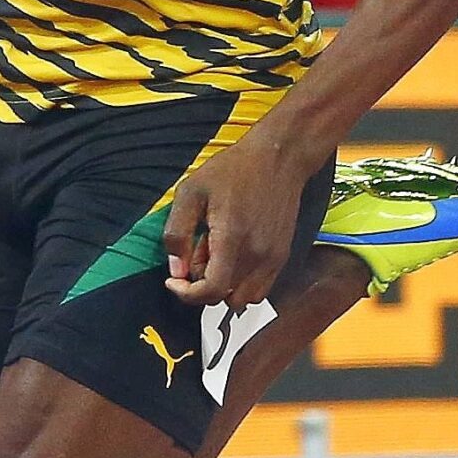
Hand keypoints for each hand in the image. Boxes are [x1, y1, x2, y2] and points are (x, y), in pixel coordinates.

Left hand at [162, 125, 318, 308]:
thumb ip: (178, 233)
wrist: (278, 159)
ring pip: (245, 298)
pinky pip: (261, 287)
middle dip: (203, 285)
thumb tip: (175, 268)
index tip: (174, 282)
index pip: (212, 291)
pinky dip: (242, 282)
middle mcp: (258, 256)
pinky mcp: (283, 256)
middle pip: (225, 298)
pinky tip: (233, 252)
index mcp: (232, 240)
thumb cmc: (233, 170)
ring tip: (215, 252)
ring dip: (224, 286)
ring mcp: (274, 259)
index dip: (187, 294)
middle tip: (196, 253)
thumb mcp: (190, 192)